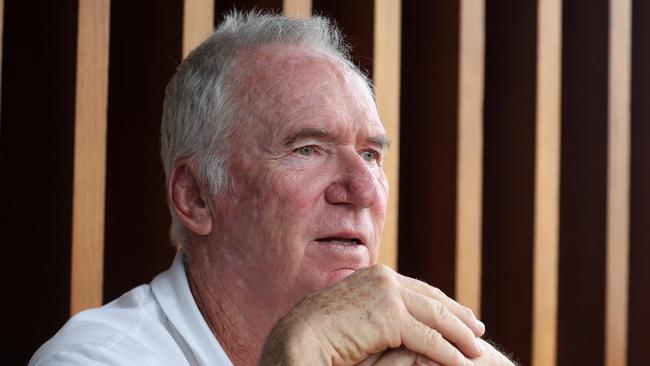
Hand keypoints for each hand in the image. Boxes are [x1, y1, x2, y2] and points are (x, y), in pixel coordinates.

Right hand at [260, 264, 484, 365]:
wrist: (298, 337)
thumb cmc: (320, 334)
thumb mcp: (354, 318)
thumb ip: (377, 315)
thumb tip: (394, 326)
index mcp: (374, 276)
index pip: (417, 289)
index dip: (440, 303)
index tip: (458, 315)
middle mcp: (383, 278)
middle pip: (432, 299)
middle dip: (458, 316)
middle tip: (477, 329)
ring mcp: (387, 292)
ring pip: (435, 316)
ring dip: (460, 335)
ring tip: (477, 349)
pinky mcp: (389, 314)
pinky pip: (427, 336)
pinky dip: (448, 351)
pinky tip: (462, 361)